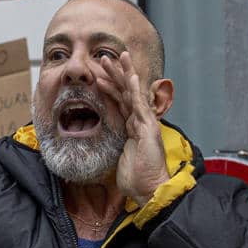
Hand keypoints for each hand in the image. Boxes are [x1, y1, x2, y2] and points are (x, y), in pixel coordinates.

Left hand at [91, 50, 169, 205]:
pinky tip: (131, 77)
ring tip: (115, 58)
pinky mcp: (148, 128)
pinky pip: (140, 105)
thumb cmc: (137, 179)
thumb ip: (115, 146)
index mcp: (133, 128)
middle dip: (115, 74)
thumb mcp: (119, 158)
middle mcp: (140, 122)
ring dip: (123, 74)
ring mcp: (145, 123)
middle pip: (126, 92)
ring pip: (133, 93)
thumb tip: (102, 145)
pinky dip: (135, 90)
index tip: (98, 76)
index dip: (110, 87)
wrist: (149, 189)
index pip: (120, 102)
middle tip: (104, 58)